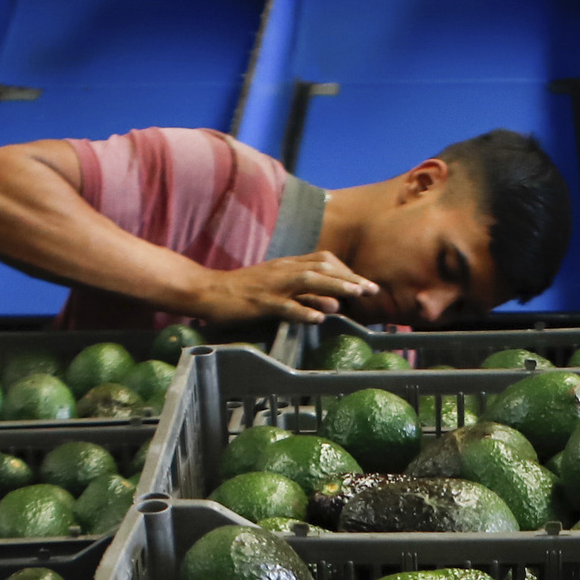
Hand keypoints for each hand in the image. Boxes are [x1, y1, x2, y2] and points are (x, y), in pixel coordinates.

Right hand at [187, 251, 379, 324]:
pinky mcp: (260, 302)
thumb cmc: (243, 291)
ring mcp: (272, 285)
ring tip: (354, 296)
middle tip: (372, 289)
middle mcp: (283, 270)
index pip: (324, 260)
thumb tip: (331, 302)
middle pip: (322, 267)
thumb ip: (302, 292)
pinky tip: (318, 319)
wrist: (208, 291)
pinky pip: (284, 306)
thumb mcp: (276, 286)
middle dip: (349, 277)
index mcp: (287, 265)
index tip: (364, 284)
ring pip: (307, 281)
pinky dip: (302, 311)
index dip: (346, 270)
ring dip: (333, 287)